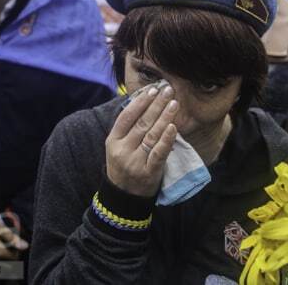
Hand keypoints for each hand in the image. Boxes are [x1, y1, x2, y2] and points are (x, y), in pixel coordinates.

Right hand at [105, 81, 178, 196]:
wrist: (124, 197)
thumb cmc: (124, 166)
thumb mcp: (117, 147)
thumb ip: (128, 128)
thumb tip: (145, 102)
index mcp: (113, 141)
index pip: (126, 116)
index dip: (140, 102)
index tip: (153, 89)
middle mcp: (122, 150)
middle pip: (141, 123)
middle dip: (156, 105)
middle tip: (168, 90)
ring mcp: (135, 162)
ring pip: (151, 135)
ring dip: (164, 117)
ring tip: (174, 104)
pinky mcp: (148, 173)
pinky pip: (159, 153)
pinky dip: (166, 139)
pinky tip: (173, 127)